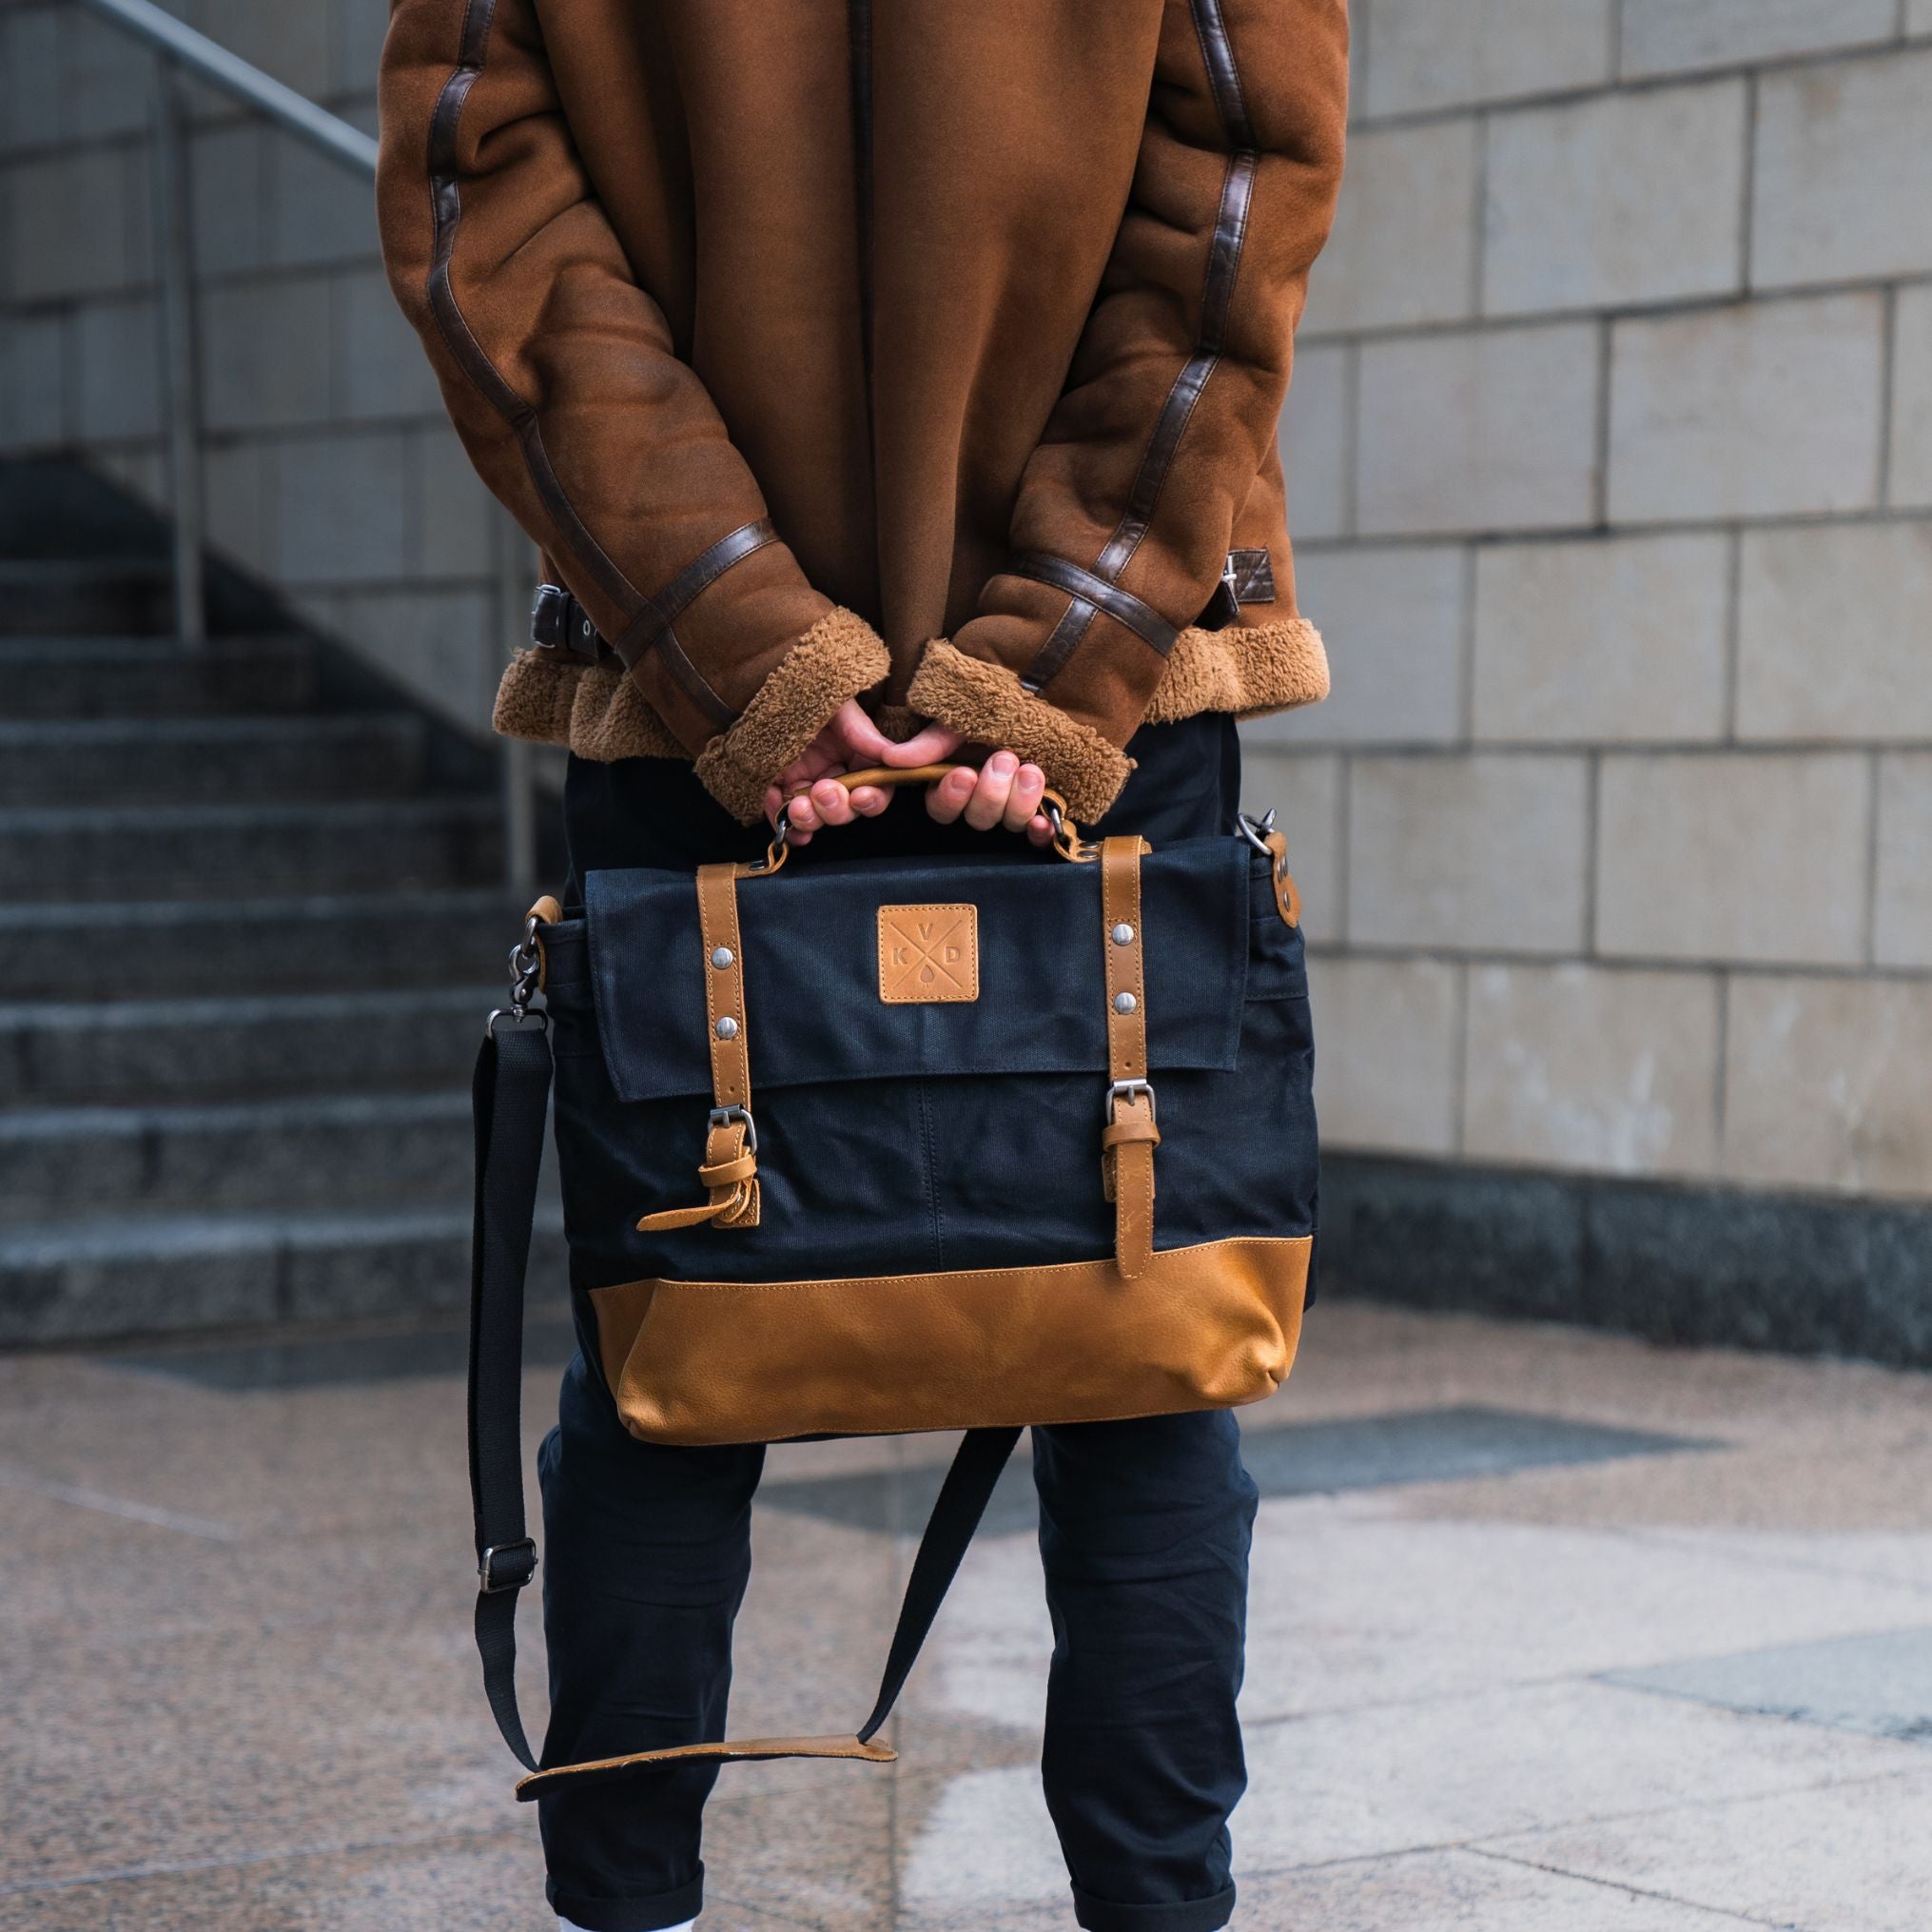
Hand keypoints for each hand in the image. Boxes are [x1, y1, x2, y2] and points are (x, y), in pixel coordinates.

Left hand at [764, 700, 897, 845]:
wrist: (761, 684)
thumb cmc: (806, 689)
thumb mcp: (837, 704)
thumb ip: (861, 730)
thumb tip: (890, 754)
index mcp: (855, 755)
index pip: (875, 787)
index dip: (873, 799)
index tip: (860, 797)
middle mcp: (834, 774)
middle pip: (846, 809)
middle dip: (836, 809)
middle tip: (822, 793)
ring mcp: (804, 783)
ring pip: (814, 817)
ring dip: (809, 819)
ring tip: (797, 808)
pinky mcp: (776, 787)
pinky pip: (780, 813)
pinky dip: (779, 817)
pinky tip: (776, 804)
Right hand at [890, 726, 1053, 846]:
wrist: (1033, 708)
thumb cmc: (991, 713)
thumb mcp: (958, 721)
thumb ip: (931, 742)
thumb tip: (891, 758)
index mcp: (955, 783)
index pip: (942, 809)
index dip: (950, 798)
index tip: (963, 774)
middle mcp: (981, 800)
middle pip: (977, 819)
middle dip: (991, 792)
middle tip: (1003, 759)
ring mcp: (1012, 808)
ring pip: (1009, 823)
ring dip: (1019, 801)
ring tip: (1030, 771)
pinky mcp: (1041, 811)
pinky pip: (1038, 835)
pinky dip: (1041, 830)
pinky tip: (1044, 820)